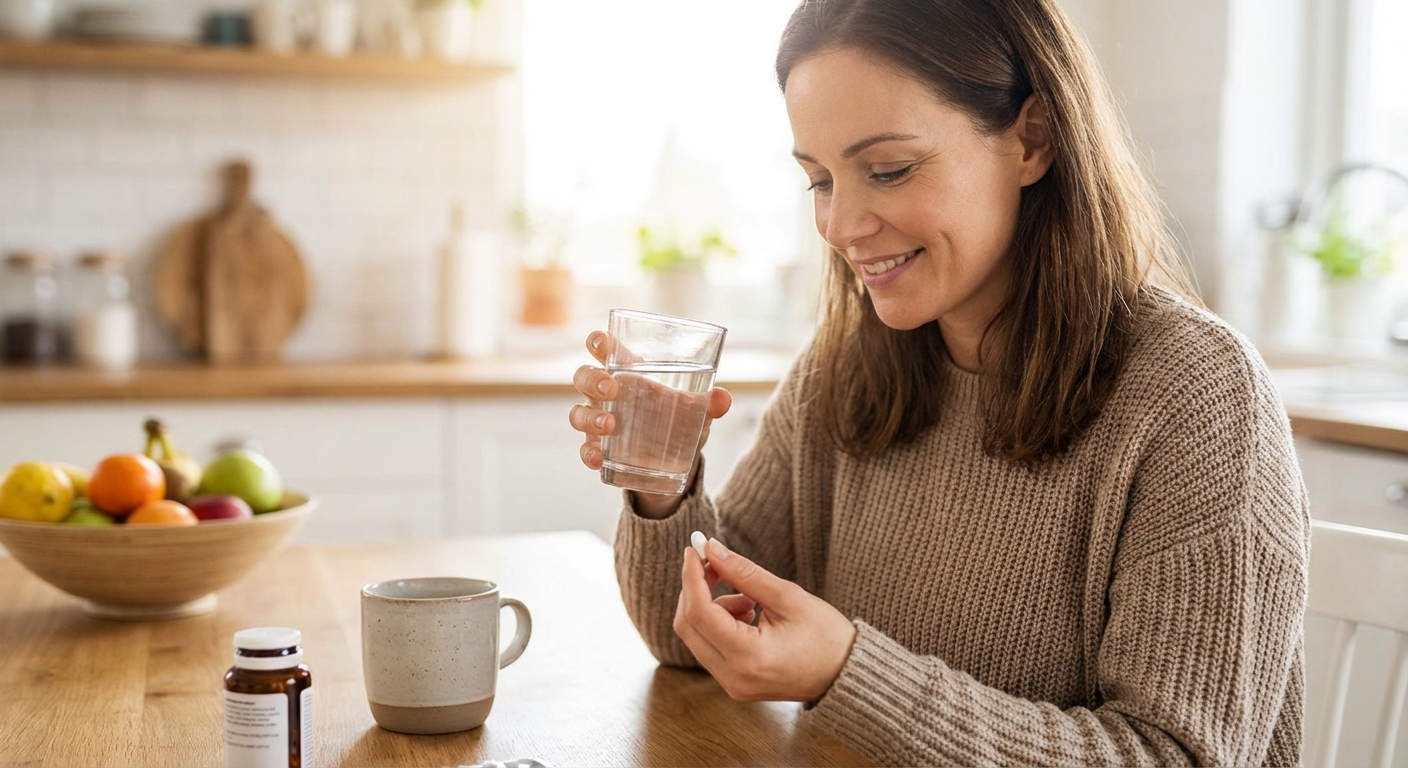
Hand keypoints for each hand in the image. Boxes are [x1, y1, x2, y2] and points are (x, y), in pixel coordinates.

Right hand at [568, 331, 731, 517]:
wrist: (673, 461)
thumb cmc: (678, 419)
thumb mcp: (696, 411)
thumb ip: (708, 403)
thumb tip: (723, 399)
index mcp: (628, 372)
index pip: (605, 349)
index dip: (598, 342)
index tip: (601, 343)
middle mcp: (607, 394)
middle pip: (584, 376)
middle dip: (592, 379)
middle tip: (612, 389)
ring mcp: (599, 420)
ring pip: (578, 412)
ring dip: (589, 417)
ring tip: (610, 426)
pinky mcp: (599, 448)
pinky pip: (585, 448)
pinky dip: (588, 453)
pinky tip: (598, 459)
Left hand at [673, 539, 857, 701]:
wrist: (847, 674)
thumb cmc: (827, 636)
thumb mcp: (788, 596)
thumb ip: (745, 573)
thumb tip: (711, 549)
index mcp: (749, 657)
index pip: (700, 613)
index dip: (692, 577)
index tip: (694, 549)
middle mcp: (733, 677)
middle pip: (688, 626)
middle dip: (695, 589)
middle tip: (714, 563)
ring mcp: (732, 685)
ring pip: (696, 636)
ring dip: (711, 607)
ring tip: (750, 599)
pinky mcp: (734, 684)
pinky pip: (709, 647)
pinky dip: (718, 623)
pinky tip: (749, 615)